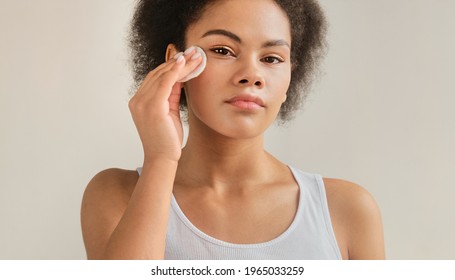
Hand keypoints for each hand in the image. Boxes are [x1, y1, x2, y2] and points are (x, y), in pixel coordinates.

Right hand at [128, 48, 202, 162]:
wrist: (162, 158)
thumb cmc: (167, 139)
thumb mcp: (169, 113)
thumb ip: (171, 96)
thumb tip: (180, 79)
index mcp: (139, 102)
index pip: (155, 78)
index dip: (171, 66)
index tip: (186, 58)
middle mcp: (137, 100)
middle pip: (158, 74)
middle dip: (177, 61)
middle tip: (194, 52)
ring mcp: (142, 103)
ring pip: (162, 75)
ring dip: (180, 64)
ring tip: (195, 56)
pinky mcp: (152, 106)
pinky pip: (164, 82)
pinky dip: (174, 71)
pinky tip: (184, 63)